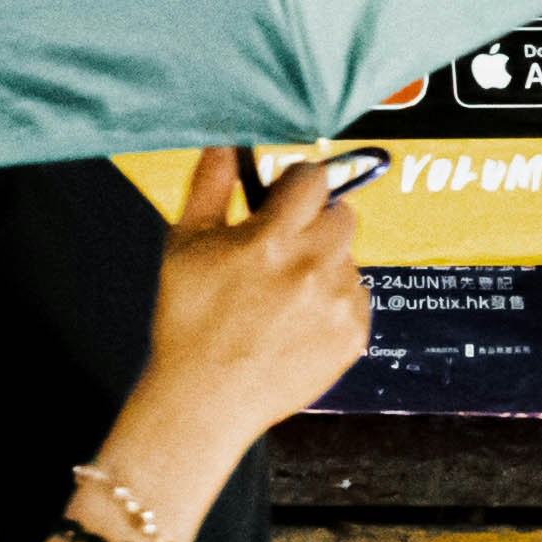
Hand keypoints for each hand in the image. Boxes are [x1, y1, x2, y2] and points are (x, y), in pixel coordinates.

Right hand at [121, 148, 374, 496]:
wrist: (204, 401)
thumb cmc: (187, 321)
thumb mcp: (184, 243)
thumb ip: (209, 184)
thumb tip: (225, 140)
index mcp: (272, 238)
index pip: (314, 177)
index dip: (297, 183)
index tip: (283, 197)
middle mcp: (314, 267)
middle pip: (342, 214)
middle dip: (315, 221)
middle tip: (283, 247)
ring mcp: (338, 304)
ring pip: (347, 258)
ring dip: (323, 264)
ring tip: (281, 296)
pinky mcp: (353, 336)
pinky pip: (356, 298)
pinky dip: (333, 302)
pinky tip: (295, 323)